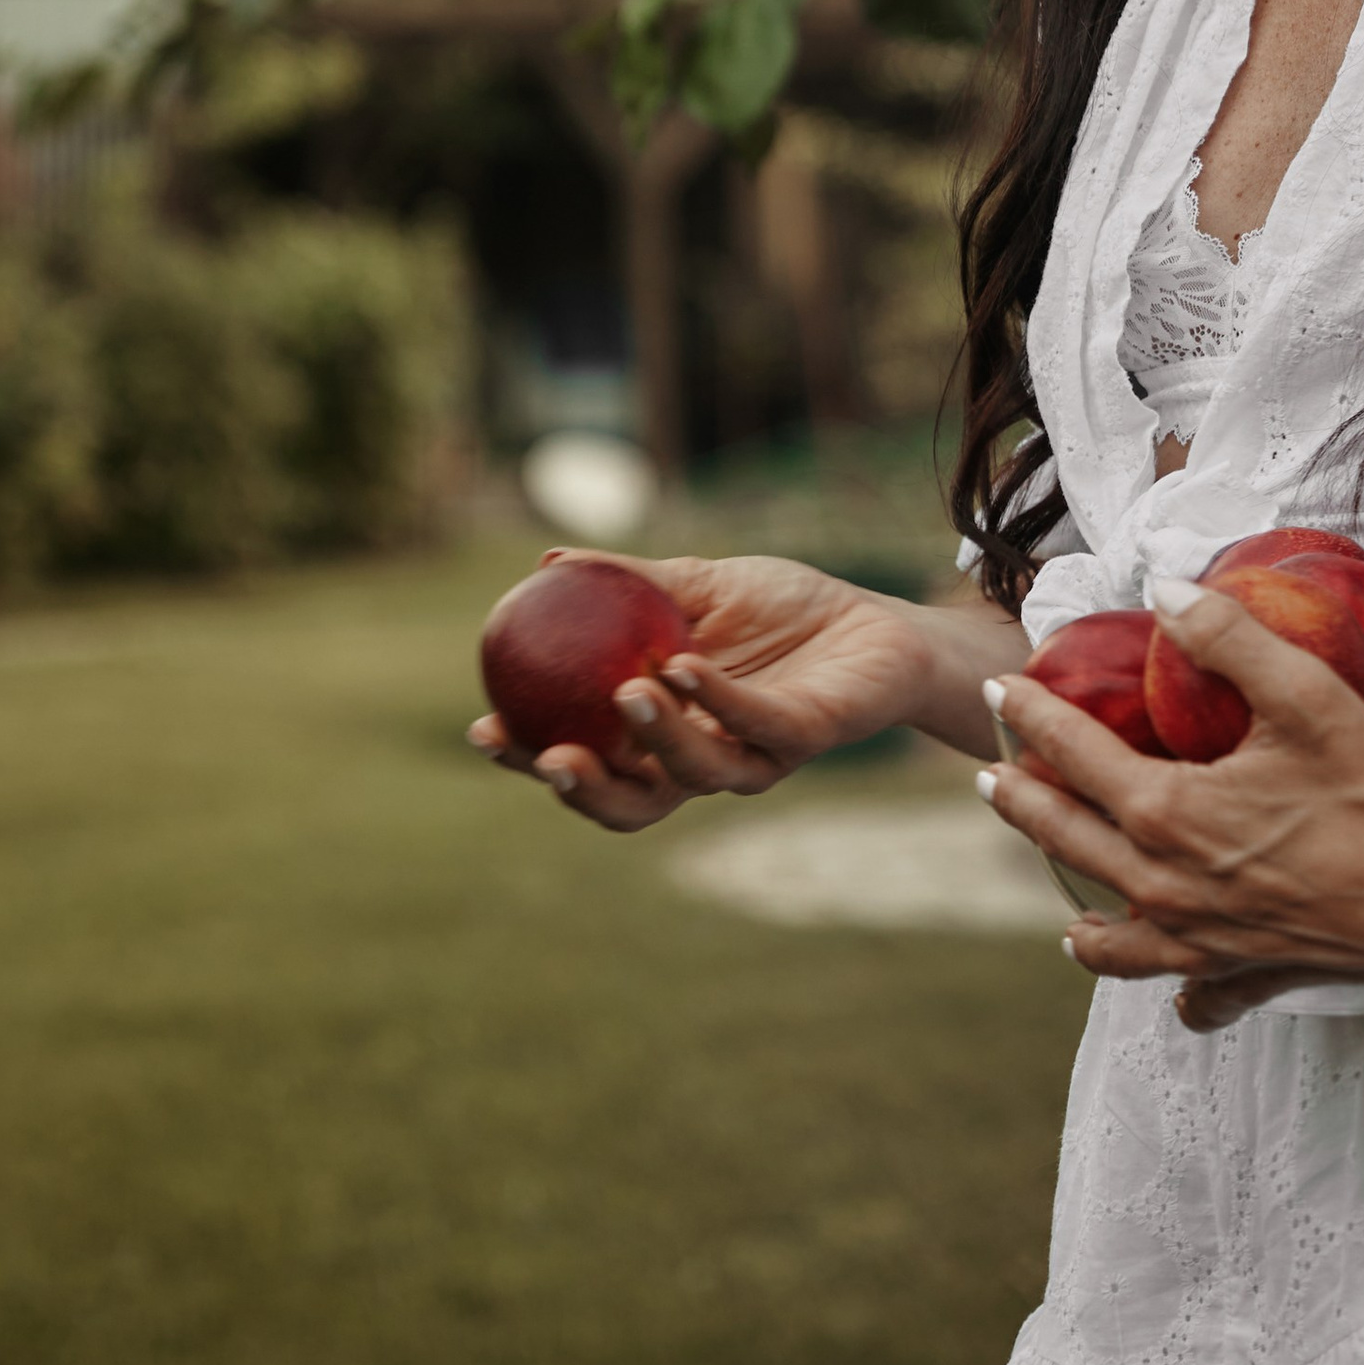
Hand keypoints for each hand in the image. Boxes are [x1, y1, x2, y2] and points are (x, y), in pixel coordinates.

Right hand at [469, 548, 937, 833]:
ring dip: (655, 738)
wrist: (879, 621)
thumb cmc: (786, 611)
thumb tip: (547, 563)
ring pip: (693, 774)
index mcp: (665, 734)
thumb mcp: (698, 586)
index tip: (484, 730)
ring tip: (627, 692)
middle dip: (583, 789)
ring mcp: (755, 755)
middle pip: (631, 801)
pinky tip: (684, 666)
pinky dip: (716, 700)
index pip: (589, 761)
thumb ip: (630, 583)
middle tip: (545, 753)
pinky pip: (754, 724)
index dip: (534, 760)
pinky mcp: (804, 736)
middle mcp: (704, 759)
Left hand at [984, 577, 1363, 1031]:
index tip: (1005, 689)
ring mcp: (1203, 941)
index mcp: (1168, 814)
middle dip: (1023, 804)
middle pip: (1071, 840)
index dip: (1034, 716)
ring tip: (1065, 908)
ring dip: (1080, 913)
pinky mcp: (1248, 973)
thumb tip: (1163, 588)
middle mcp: (1167, 886)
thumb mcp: (1305, 694)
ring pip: (1113, 937)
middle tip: (991, 778)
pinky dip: (1173, 989)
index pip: (1075, 755)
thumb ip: (1227, 636)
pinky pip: (1191, 992)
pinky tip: (1174, 988)